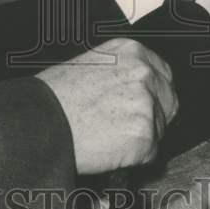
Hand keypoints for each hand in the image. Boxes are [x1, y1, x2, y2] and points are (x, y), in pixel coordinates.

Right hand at [37, 38, 177, 174]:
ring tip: (109, 136)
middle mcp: (142, 73)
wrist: (40, 121)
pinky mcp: (143, 134)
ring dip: (141, 137)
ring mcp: (145, 103)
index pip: (163, 74)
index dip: (156, 93)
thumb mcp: (89, 64)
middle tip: (127, 126)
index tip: (148, 104)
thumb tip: (136, 87)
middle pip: (168, 101)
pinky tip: (110, 148)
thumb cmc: (55, 96)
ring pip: (159, 128)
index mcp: (130, 52)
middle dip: (154, 116)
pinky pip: (150, 152)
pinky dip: (133, 156)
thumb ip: (120, 71)